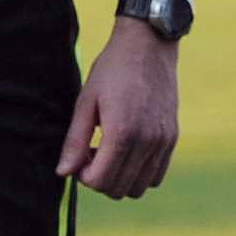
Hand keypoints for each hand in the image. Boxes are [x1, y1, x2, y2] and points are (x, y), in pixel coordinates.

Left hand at [59, 19, 179, 200]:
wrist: (149, 45)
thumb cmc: (112, 70)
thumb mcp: (86, 101)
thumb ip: (75, 141)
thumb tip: (63, 173)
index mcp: (122, 133)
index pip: (100, 181)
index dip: (83, 176)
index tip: (80, 157)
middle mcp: (147, 141)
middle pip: (119, 189)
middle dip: (100, 178)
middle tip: (92, 153)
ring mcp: (163, 141)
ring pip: (139, 188)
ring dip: (120, 178)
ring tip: (110, 152)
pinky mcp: (172, 138)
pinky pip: (156, 176)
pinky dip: (139, 173)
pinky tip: (128, 150)